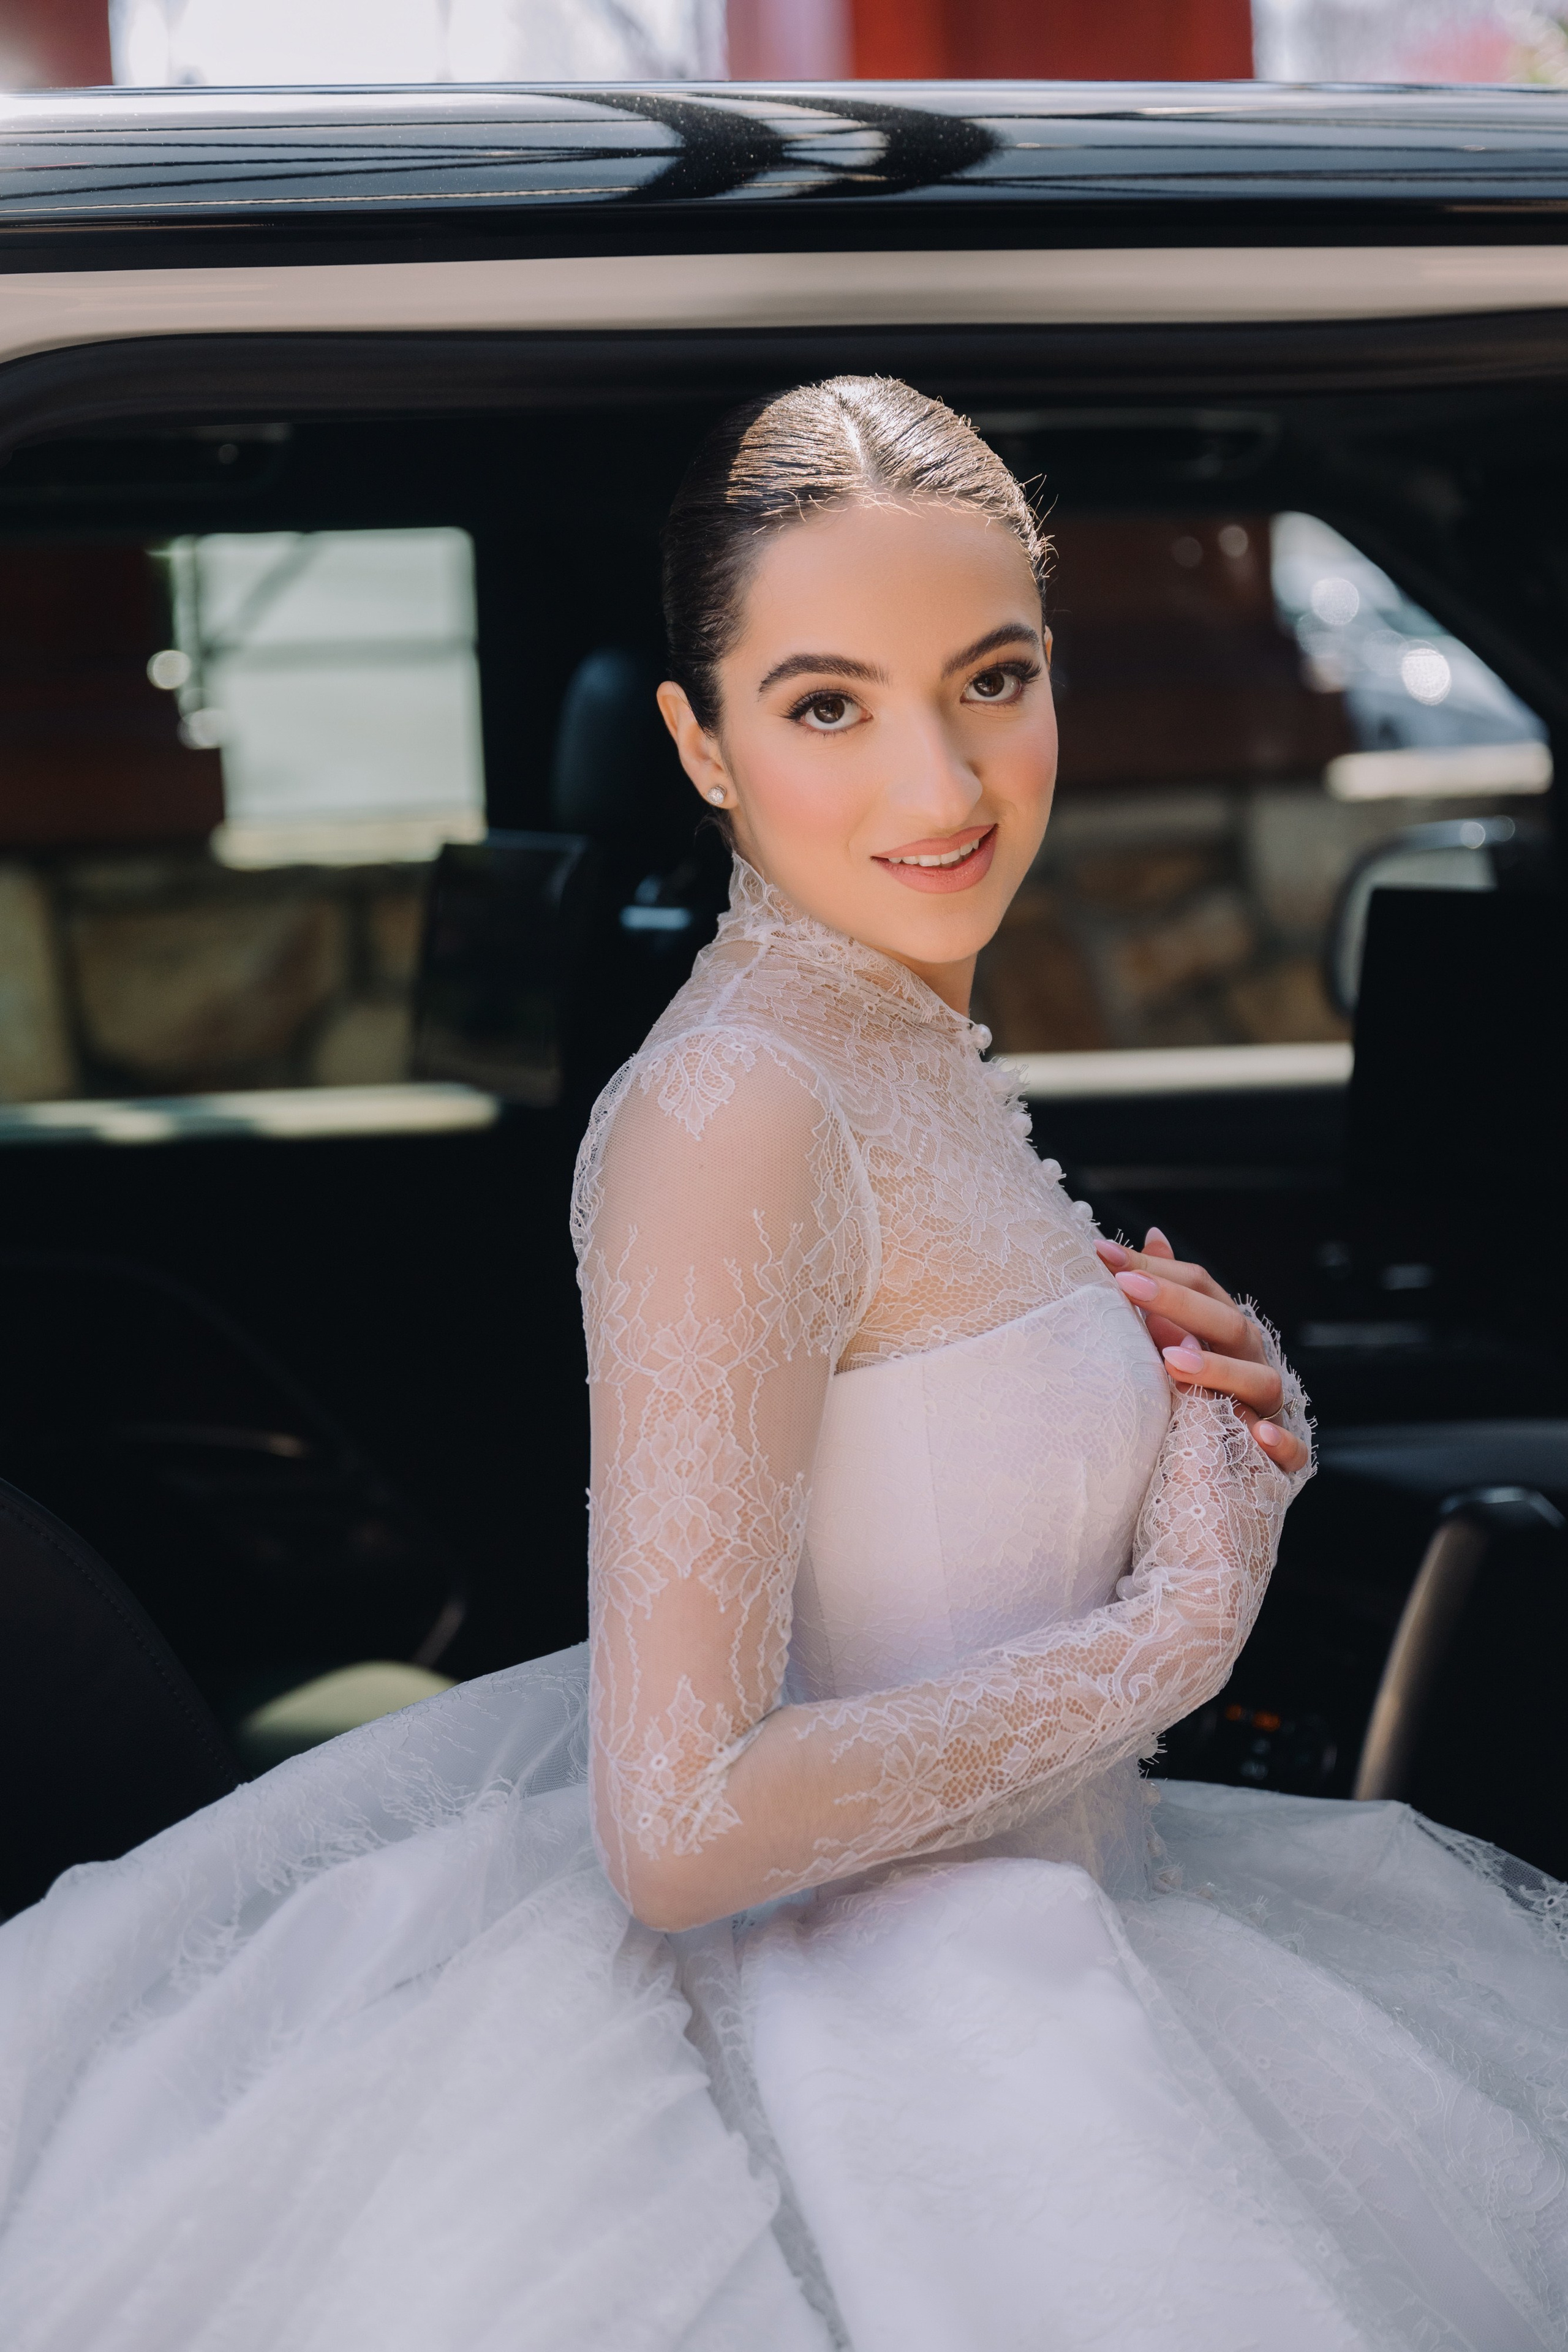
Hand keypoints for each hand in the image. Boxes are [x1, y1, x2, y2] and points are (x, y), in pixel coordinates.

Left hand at [1093, 1228, 1309, 1476]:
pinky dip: (1279, 1442)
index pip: (1199, 1285)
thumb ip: (1169, 1291)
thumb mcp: (1182, 1337)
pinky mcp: (1281, 1457)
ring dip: (1220, 1370)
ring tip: (1174, 1362)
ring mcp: (1269, 1406)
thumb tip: (1153, 1235)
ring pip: (1260, 1381)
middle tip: (1127, 1288)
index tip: (1103, 1256)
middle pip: (1226, 1323)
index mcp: (1226, 1330)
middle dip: (1178, 1303)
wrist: (1234, 1462)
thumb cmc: (1202, 1391)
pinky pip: (1291, 1450)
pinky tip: (1258, 1435)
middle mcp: (1251, 1360)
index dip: (1154, 1268)